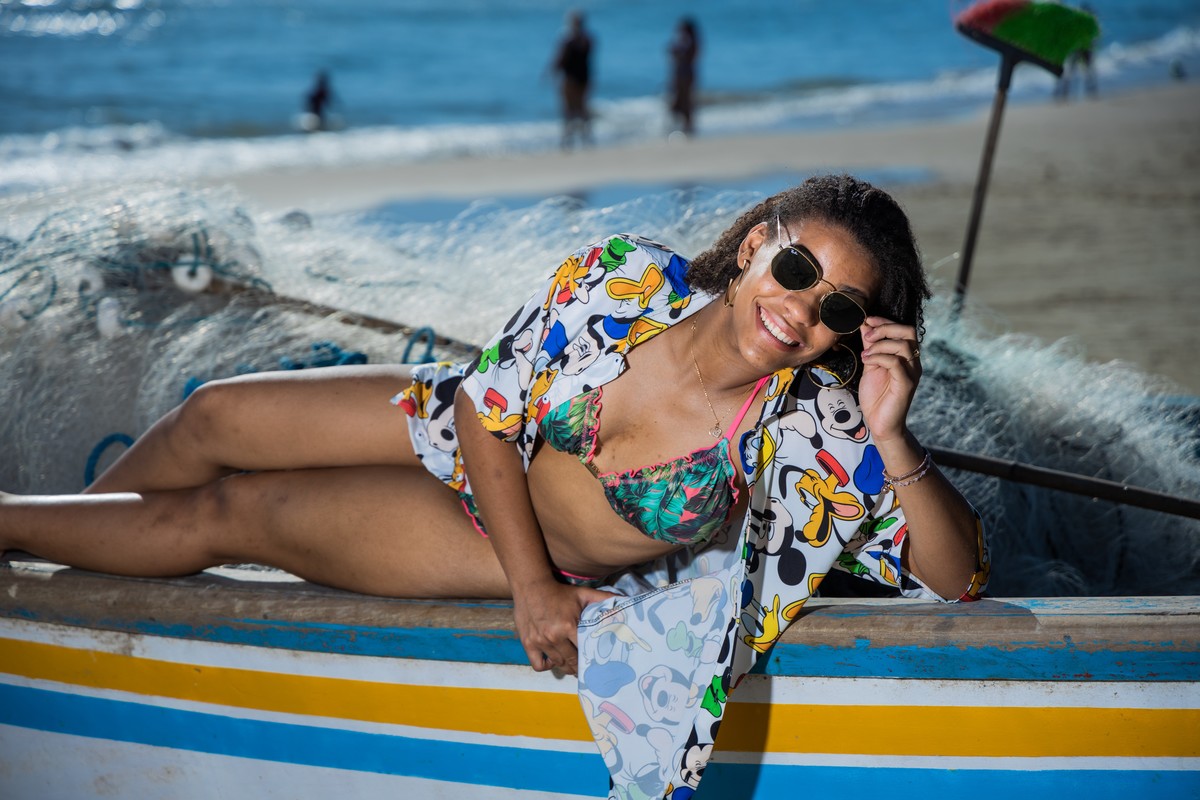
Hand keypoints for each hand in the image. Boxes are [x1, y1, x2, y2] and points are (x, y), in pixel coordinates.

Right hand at [512, 580, 612, 674]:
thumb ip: (604, 599)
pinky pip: (538, 665)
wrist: (531, 586)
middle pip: (571, 661)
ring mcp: (539, 642)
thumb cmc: (560, 592)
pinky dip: (546, 666)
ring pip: (557, 664)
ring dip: (566, 666)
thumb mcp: (583, 594)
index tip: (597, 663)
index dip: (592, 659)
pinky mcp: (528, 644)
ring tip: (572, 665)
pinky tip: (552, 660)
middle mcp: (553, 637)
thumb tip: (626, 600)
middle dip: (580, 667)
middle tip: (586, 668)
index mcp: (568, 626)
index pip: (584, 651)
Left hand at [857, 316, 920, 443]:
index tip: (868, 321)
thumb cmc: (876, 397)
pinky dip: (879, 357)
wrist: (880, 424)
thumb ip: (870, 347)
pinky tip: (866, 361)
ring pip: (903, 346)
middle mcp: (913, 362)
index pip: (904, 329)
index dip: (886, 321)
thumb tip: (865, 326)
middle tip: (867, 336)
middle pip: (908, 332)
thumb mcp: (870, 366)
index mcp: (906, 357)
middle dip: (885, 328)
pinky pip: (896, 363)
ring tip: (865, 353)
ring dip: (880, 344)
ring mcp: (912, 373)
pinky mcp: (907, 384)